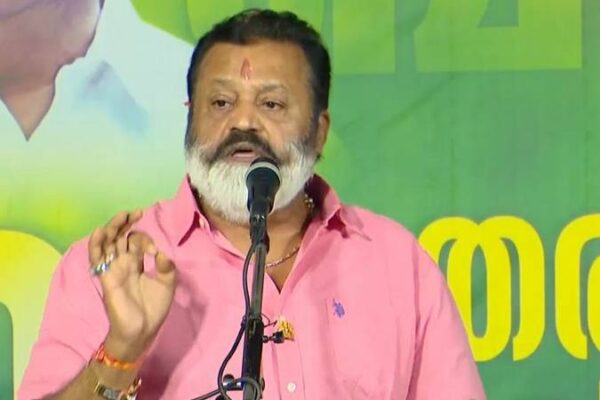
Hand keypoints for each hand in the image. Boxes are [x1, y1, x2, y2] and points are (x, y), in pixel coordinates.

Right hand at [88, 210, 175, 361]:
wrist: (142, 330)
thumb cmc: (154, 308)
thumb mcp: (167, 284)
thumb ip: (166, 267)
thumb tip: (161, 253)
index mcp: (137, 263)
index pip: (136, 241)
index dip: (145, 239)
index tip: (155, 251)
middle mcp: (123, 263)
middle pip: (120, 237)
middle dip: (126, 223)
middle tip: (136, 213)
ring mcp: (113, 269)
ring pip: (107, 243)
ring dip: (112, 228)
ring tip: (121, 216)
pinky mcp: (106, 277)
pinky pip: (97, 258)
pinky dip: (97, 244)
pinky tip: (100, 232)